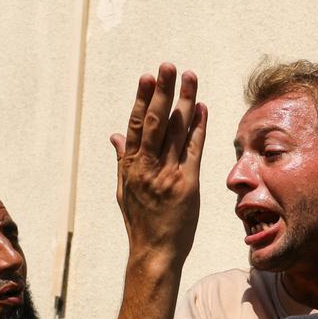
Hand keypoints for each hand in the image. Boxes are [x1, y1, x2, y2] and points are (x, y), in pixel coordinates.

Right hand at [111, 64, 207, 269]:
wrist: (155, 252)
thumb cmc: (140, 222)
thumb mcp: (124, 190)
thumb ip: (121, 160)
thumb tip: (114, 135)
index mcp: (131, 166)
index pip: (135, 125)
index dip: (141, 98)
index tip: (146, 77)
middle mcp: (148, 167)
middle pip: (154, 121)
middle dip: (162, 90)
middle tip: (167, 66)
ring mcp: (168, 174)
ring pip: (175, 130)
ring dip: (184, 100)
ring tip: (189, 76)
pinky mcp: (188, 183)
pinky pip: (194, 149)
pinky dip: (199, 127)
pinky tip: (203, 108)